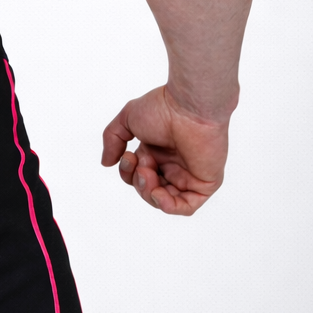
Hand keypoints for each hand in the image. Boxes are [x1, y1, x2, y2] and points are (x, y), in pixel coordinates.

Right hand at [101, 86, 227, 215]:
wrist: (189, 106)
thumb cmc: (163, 107)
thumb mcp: (127, 119)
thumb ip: (113, 140)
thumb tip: (107, 163)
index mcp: (158, 152)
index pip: (138, 175)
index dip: (128, 172)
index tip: (128, 156)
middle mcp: (174, 164)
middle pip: (149, 190)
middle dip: (138, 183)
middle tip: (142, 166)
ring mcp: (190, 175)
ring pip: (165, 201)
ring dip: (149, 193)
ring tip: (148, 174)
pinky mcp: (205, 182)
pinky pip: (187, 206)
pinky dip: (168, 205)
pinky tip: (159, 194)